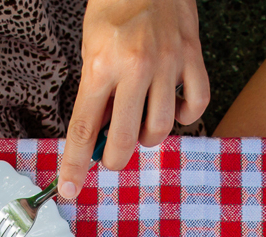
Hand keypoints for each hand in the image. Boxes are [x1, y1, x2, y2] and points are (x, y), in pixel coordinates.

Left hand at [59, 0, 207, 200]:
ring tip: (140, 126)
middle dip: (114, 159)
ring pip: (160, 128)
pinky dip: (185, 117)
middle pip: (124, 138)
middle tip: (112, 156)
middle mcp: (135, 66)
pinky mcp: (192, 57)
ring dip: (147, 139)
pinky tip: (172, 110)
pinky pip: (195, 105)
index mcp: (101, 63)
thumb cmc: (114, 7)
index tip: (69, 189)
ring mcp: (167, 62)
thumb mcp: (91, 47)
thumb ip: (96, 93)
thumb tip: (98, 136)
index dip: (75, 165)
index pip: (84, 128)